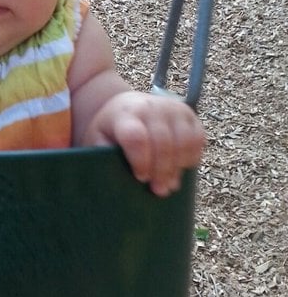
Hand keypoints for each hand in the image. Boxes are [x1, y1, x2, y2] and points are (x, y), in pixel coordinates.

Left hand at [83, 91, 205, 196]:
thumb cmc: (110, 128)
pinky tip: (180, 168)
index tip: (140, 178)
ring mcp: (173, 108)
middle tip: (158, 190)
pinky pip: (198, 139)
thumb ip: (102, 155)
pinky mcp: (189, 114)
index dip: (141, 161)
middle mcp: (152, 107)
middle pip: (163, 142)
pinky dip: (192, 157)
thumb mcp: (97, 139)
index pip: (137, 137)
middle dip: (162, 171)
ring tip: (169, 184)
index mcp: (126, 114)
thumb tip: (113, 179)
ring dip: (179, 167)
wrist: (125, 105)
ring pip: (185, 141)